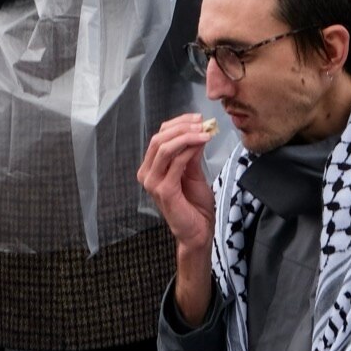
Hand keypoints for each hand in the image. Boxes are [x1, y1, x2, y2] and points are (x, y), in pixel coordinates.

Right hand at [136, 114, 220, 252]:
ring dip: (186, 136)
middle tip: (201, 123)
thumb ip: (190, 154)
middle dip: (181, 127)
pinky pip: (175, 162)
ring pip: (164, 148)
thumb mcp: (193, 172)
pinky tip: (201, 144)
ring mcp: (153, 183)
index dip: (177, 123)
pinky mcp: (163, 190)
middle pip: (158, 139)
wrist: (199, 232)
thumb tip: (196, 131)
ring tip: (204, 132)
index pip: (159, 137)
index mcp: (150, 168)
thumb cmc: (195, 206)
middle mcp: (147, 174)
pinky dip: (189, 150)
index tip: (197, 118)